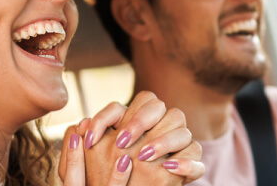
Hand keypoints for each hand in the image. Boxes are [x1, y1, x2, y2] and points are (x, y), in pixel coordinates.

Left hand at [58, 92, 204, 184]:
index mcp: (143, 120)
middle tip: (121, 144)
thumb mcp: (95, 158)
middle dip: (140, 122)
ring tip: (144, 157)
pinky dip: (186, 163)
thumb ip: (92, 137)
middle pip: (161, 108)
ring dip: (163, 141)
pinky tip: (169, 168)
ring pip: (182, 130)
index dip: (117, 113)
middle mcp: (163, 128)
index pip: (142, 99)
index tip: (96, 137)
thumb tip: (80, 124)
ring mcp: (179, 146)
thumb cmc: (108, 177)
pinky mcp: (190, 167)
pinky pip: (196, 156)